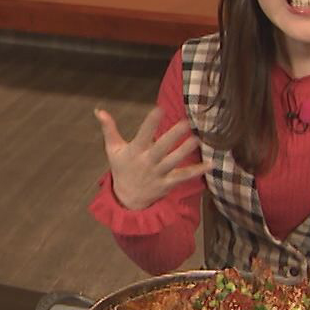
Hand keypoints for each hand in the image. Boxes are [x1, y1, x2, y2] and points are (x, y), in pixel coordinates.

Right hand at [95, 107, 210, 210]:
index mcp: (134, 151)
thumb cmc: (121, 169)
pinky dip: (197, 171)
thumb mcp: (113, 149)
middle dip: (173, 136)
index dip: (151, 122)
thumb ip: (109, 129)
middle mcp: (147, 162)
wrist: (127, 199)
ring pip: (173, 162)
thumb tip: (99, 110)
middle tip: (186, 123)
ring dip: (185, 151)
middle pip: (161, 148)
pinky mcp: (168, 184)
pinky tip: (210, 164)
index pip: (143, 134)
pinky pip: (184, 177)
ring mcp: (158, 174)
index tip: (159, 109)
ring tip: (197, 140)